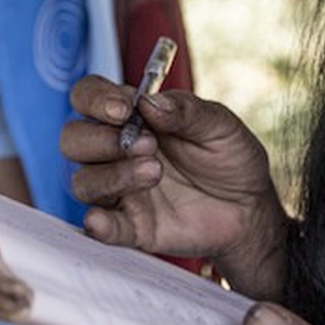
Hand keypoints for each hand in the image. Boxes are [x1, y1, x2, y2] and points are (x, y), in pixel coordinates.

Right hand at [62, 77, 287, 297]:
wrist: (251, 207)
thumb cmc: (229, 159)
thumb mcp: (219, 125)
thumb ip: (186, 111)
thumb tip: (148, 103)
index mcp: (131, 117)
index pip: (88, 97)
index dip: (95, 99)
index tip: (124, 109)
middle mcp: (115, 151)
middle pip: (73, 139)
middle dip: (101, 139)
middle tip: (146, 144)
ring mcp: (120, 189)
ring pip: (83, 181)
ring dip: (111, 175)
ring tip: (153, 172)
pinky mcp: (131, 225)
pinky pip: (101, 227)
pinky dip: (96, 224)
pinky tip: (101, 221)